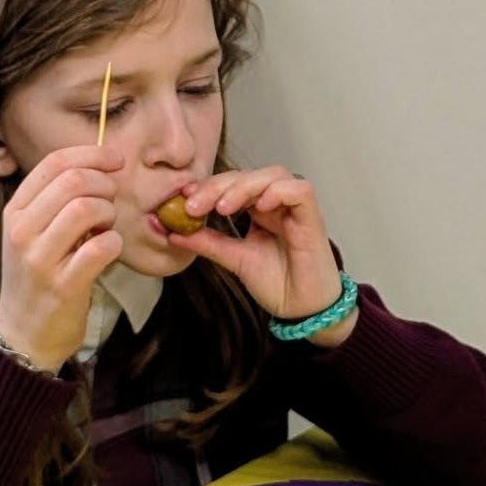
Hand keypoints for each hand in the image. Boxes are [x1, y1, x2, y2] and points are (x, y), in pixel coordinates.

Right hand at [0, 145, 124, 372]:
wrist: (24, 333)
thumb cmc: (40, 275)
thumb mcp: (35, 233)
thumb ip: (58, 200)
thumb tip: (101, 165)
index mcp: (15, 212)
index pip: (53, 164)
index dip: (91, 154)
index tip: (116, 160)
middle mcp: (21, 231)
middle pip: (73, 181)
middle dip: (104, 185)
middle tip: (110, 203)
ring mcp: (39, 259)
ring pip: (86, 208)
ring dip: (109, 213)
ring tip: (105, 228)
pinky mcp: (63, 285)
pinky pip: (101, 246)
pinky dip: (114, 243)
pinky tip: (108, 251)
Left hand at [165, 167, 352, 344]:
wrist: (302, 310)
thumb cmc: (278, 284)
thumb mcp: (235, 260)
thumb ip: (209, 243)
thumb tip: (173, 233)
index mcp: (260, 210)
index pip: (233, 184)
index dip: (209, 187)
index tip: (183, 199)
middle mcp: (278, 204)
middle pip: (249, 175)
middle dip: (218, 186)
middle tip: (194, 205)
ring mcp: (295, 208)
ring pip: (273, 175)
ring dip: (244, 186)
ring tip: (223, 208)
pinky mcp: (312, 216)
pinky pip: (299, 190)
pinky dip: (279, 192)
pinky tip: (260, 206)